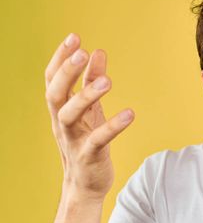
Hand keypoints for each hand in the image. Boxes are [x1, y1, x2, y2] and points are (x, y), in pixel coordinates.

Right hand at [44, 33, 134, 200]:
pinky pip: (99, 139)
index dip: (61, 58)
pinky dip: (113, 126)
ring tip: (107, 81)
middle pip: (55, 93)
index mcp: (60, 108)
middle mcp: (61, 122)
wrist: (85, 185)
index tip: (74, 37)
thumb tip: (98, 52)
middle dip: (66, 71)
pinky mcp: (89, 155)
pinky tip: (130, 113)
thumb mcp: (90, 109)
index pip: (52, 79)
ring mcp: (73, 139)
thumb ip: (92, 80)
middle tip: (82, 52)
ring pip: (69, 115)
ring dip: (86, 95)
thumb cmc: (86, 141)